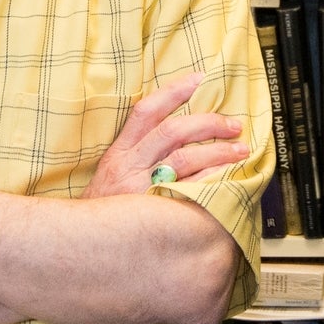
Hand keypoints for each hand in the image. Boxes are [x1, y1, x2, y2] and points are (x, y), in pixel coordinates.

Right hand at [88, 73, 249, 197]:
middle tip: (233, 125)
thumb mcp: (112, 173)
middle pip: (172, 131)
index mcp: (119, 152)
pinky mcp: (155, 212)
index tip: (199, 79)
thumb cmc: (105, 209)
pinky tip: (229, 177)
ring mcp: (141, 189)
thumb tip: (177, 130)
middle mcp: (129, 166)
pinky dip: (211, 180)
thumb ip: (137, 151)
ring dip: (218, 151)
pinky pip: (189, 190)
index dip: (174, 92)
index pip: (146, 111)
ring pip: (184, 159)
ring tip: (240, 150)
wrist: (83, 244)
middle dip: (208, 123)